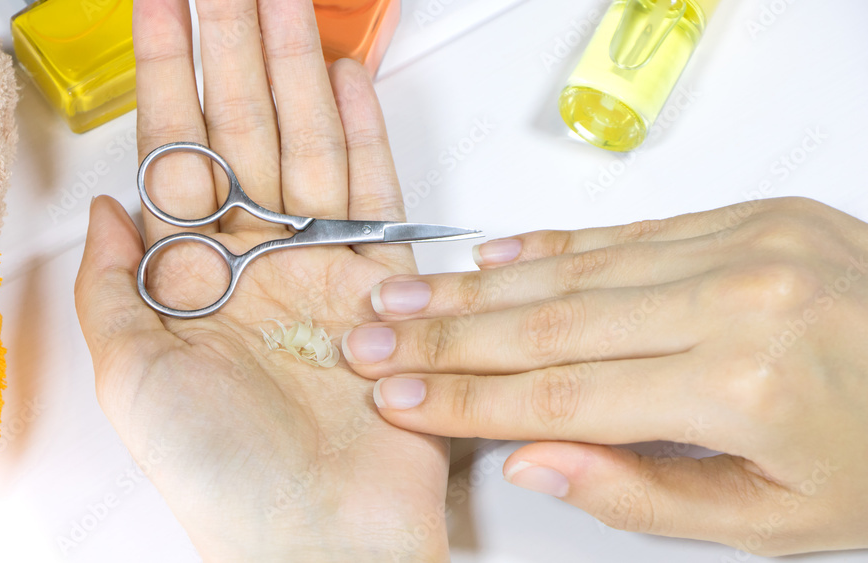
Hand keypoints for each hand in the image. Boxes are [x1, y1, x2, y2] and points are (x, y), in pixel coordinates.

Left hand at [75, 1, 448, 559]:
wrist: (320, 532)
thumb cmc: (220, 472)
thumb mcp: (130, 377)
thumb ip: (112, 286)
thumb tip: (105, 206)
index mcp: (192, 281)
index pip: (175, 156)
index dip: (167, 78)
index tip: (164, 11)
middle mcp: (257, 266)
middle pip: (244, 136)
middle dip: (237, 54)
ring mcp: (320, 269)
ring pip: (308, 150)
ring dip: (299, 77)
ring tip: (291, 8)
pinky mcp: (382, 286)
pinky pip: (374, 197)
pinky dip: (364, 139)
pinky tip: (349, 84)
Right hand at [342, 197, 867, 555]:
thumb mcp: (769, 520)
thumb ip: (639, 491)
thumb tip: (527, 457)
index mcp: (741, 386)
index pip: (561, 396)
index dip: (464, 399)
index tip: (398, 397)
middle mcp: (737, 300)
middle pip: (550, 324)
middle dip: (444, 336)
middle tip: (370, 337)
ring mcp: (745, 244)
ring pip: (576, 271)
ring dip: (478, 288)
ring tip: (406, 295)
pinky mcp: (752, 215)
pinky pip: (627, 230)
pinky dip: (551, 247)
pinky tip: (490, 258)